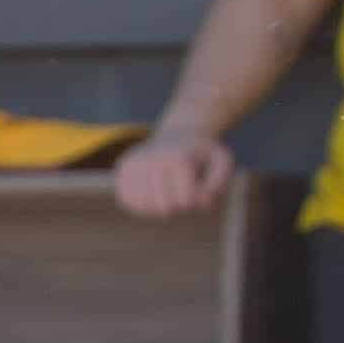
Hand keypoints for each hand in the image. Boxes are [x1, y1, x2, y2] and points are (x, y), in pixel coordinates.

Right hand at [108, 131, 235, 219]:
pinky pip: (128, 202)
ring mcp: (132, 165)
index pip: (185, 200)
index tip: (202, 192)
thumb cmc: (201, 154)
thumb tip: (202, 202)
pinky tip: (153, 194)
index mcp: (176, 158)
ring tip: (169, 195)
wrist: (177, 134)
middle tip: (185, 194)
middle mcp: (150, 159)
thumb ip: (220, 181)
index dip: (197, 202)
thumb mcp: (222, 160)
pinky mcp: (121, 171)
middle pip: (164, 207)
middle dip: (179, 207)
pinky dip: (142, 205)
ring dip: (159, 208)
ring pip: (143, 207)